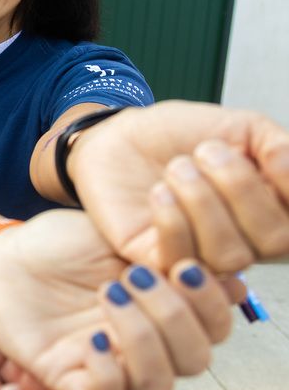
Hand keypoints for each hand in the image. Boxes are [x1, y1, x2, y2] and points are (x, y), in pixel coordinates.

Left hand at [0, 210, 232, 389]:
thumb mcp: (115, 235)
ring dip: (145, 339)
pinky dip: (108, 373)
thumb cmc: (58, 243)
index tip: (183, 266)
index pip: (214, 327)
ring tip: (110, 293)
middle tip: (137, 276)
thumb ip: (163, 252)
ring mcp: (106, 362)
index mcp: (162, 308)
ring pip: (157, 383)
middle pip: (195, 359)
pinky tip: (93, 337)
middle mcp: (142, 343)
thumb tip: (224, 274)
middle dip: (177, 316)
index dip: (212, 303)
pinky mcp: (65, 376)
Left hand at [69, 101, 288, 271]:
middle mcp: (244, 240)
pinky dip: (174, 222)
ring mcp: (202, 255)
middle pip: (275, 241)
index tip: (264, 153)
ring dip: (203, 201)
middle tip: (205, 152)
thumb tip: (288, 166)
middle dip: (241, 188)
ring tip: (177, 167)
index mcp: (271, 210)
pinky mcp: (158, 261)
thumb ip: (278, 146)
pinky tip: (160, 192)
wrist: (118, 136)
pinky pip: (181, 260)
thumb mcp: (240, 128)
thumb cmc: (178, 135)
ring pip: (229, 255)